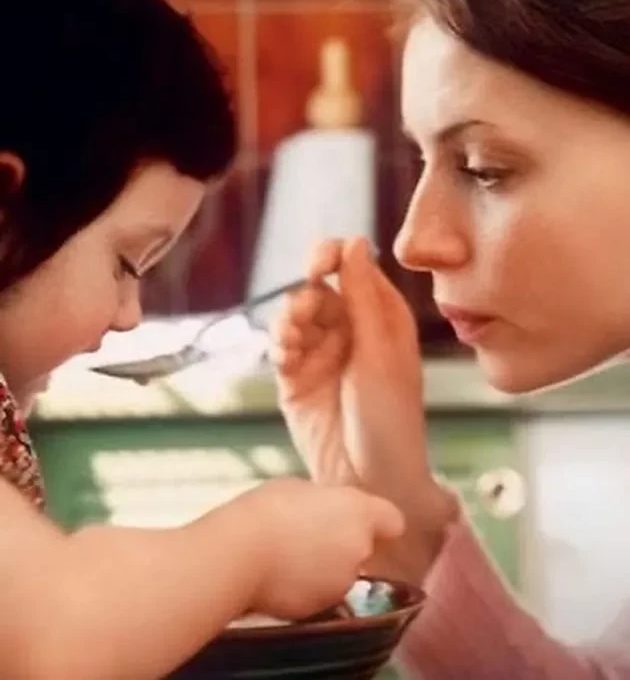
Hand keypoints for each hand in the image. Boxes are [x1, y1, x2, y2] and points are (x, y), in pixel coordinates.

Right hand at [241, 477, 403, 620]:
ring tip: (288, 557)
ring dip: (324, 568)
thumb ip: (323, 503)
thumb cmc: (267, 510)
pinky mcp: (322, 609)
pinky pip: (321, 595)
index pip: (393, 520)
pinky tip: (281, 578)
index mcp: (359, 512)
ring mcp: (343, 583)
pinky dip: (307, 589)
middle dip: (343, 545)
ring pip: (341, 573)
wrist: (240, 554)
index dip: (378, 522)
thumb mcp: (298, 489)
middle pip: (363, 547)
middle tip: (308, 536)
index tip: (359, 520)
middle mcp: (360, 549)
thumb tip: (324, 511)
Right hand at [272, 238, 456, 581]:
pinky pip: (280, 346)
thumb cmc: (391, 418)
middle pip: (317, 289)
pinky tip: (286, 357)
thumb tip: (354, 240)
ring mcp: (321, 353)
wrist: (370, 482)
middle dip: (306, 297)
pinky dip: (279, 345)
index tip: (318, 264)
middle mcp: (350, 329)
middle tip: (302, 312)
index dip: (334, 257)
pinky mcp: (295, 378)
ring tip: (292, 341)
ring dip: (289, 321)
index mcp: (382, 317)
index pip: (354, 268)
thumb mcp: (380, 353)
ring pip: (293, 315)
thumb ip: (363, 297)